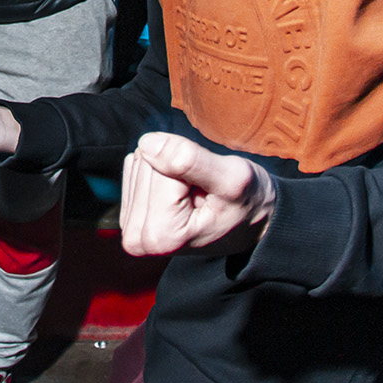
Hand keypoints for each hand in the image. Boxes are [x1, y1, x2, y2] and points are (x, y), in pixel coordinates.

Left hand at [118, 132, 274, 257]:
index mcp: (162, 235)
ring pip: (140, 161)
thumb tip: (147, 143)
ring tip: (194, 192)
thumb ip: (189, 160)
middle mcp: (139, 238)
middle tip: (201, 191)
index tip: (207, 190)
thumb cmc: (247, 202)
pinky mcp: (130, 213)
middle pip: (145, 164)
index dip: (188, 168)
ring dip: (169, 169)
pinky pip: (135, 165)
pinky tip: (180, 190)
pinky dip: (160, 169)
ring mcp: (132, 227)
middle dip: (176, 169)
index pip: (159, 166)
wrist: (252, 220)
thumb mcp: (231, 178)